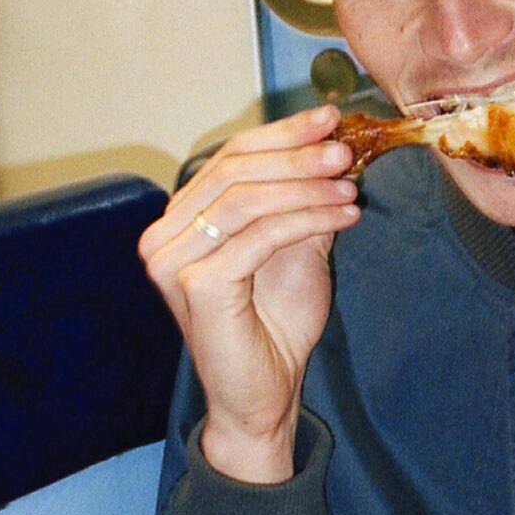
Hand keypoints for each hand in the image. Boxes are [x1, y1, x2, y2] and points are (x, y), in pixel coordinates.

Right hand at [138, 108, 358, 482]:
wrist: (263, 396)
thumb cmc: (273, 327)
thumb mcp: (295, 248)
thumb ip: (300, 201)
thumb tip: (332, 148)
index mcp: (179, 220)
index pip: (229, 157)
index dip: (280, 133)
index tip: (328, 117)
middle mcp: (164, 236)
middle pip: (234, 170)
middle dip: (296, 155)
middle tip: (343, 148)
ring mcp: (172, 260)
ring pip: (247, 199)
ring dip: (307, 186)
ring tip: (350, 186)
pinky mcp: (196, 284)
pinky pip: (260, 235)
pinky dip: (308, 218)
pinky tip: (345, 216)